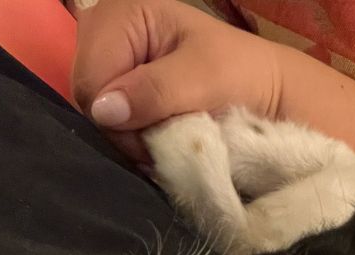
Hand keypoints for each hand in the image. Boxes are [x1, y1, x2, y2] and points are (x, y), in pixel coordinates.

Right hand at [70, 0, 282, 162]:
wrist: (268, 96)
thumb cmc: (244, 76)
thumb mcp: (206, 79)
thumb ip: (156, 91)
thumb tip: (104, 111)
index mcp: (123, 14)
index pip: (89, 79)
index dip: (115, 116)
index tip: (155, 134)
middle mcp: (107, 34)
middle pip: (87, 99)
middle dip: (122, 128)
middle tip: (164, 138)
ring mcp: (113, 65)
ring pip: (96, 117)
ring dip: (129, 138)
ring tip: (166, 138)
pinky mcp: (121, 93)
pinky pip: (109, 126)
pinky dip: (133, 140)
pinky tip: (158, 139)